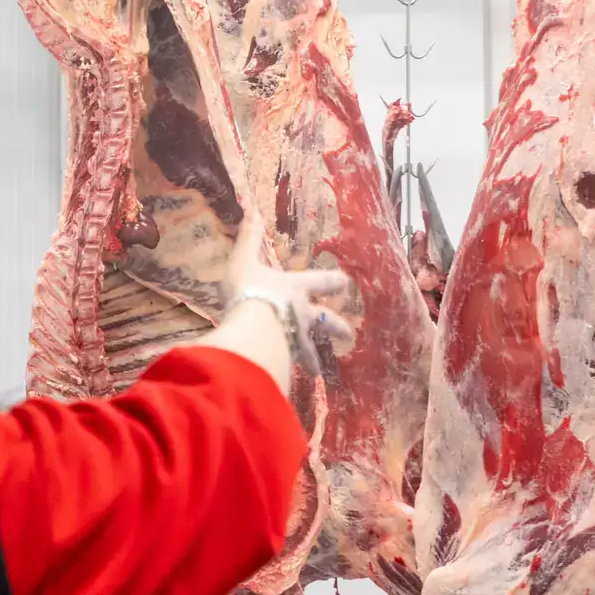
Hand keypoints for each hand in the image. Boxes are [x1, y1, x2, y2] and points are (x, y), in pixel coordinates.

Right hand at [227, 215, 356, 373]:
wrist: (252, 327)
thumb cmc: (250, 290)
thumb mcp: (244, 261)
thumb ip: (249, 239)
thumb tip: (252, 212)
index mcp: (296, 288)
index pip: (321, 281)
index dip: (334, 281)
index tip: (346, 283)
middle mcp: (302, 314)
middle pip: (327, 321)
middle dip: (338, 327)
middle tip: (350, 334)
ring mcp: (296, 338)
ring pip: (311, 349)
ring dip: (315, 360)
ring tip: (319, 371)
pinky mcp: (287, 358)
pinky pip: (292, 367)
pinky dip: (292, 374)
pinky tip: (292, 382)